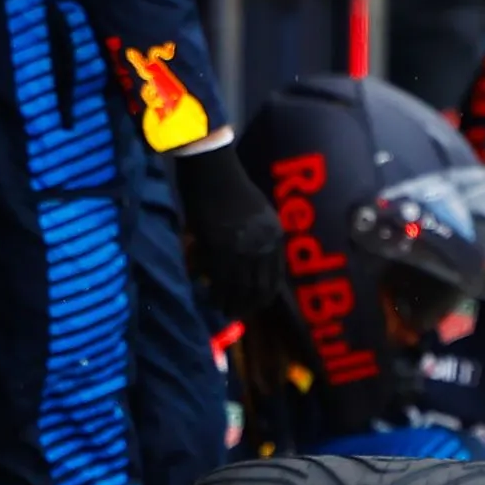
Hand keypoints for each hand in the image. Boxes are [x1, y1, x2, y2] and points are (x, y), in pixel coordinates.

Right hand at [176, 140, 295, 329]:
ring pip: (237, 287)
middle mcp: (262, 246)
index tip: (257, 305)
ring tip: (223, 311)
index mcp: (275, 237)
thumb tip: (257, 264)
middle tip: (237, 314)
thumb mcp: (261, 215)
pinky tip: (209, 297)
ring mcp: (240, 248)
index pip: (274, 277)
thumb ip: (264, 239)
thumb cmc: (235, 188)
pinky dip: (214, 291)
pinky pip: (218, 278)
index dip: (264, 296)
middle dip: (247, 305)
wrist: (214, 171)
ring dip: (230, 302)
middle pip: (257, 287)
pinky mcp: (217, 248)